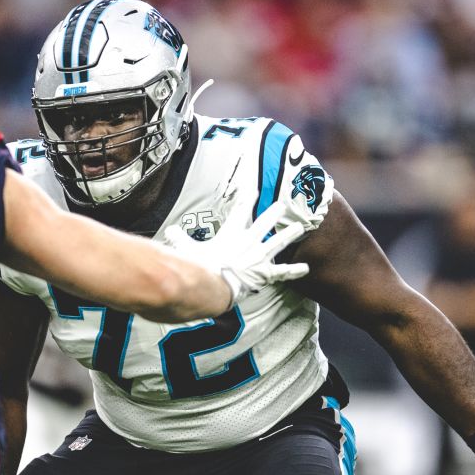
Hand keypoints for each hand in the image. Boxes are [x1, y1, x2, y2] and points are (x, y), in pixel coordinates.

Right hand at [163, 200, 311, 306]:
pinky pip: (283, 271)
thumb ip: (179, 238)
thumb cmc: (202, 267)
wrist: (215, 285)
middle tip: (283, 204)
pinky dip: (294, 270)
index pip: (240, 210)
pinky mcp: (266, 273)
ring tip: (300, 227)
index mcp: (231, 233)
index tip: (253, 189)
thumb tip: (168, 230)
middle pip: (264, 222)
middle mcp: (249, 241)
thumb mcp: (187, 250)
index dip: (247, 198)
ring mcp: (260, 257)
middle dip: (274, 212)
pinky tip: (306, 268)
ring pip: (279, 242)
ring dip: (290, 234)